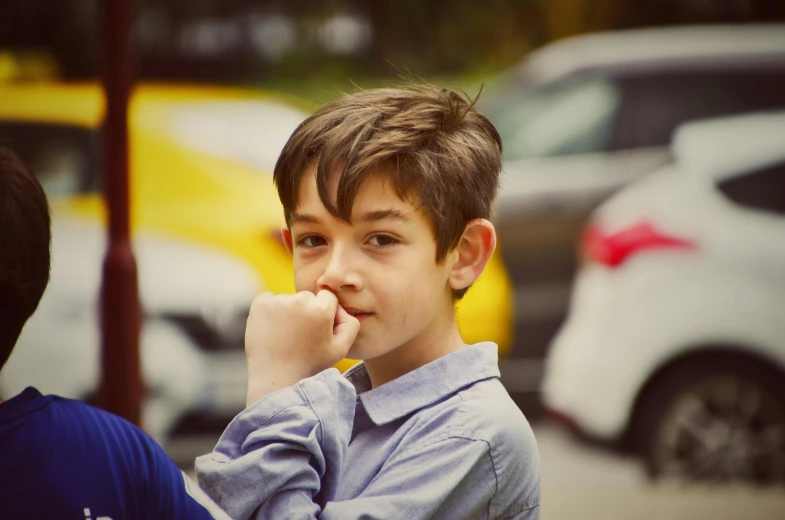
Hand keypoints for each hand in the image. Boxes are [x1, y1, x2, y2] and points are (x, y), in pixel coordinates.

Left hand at [244, 290, 359, 405]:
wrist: (275, 376)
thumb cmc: (310, 364)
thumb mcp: (340, 349)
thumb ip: (351, 324)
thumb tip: (342, 306)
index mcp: (321, 309)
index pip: (328, 297)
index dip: (324, 314)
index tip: (317, 329)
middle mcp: (300, 300)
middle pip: (308, 297)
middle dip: (307, 311)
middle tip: (301, 335)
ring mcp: (278, 301)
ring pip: (288, 299)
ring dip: (288, 311)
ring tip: (286, 335)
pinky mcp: (260, 304)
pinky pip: (268, 298)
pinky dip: (270, 310)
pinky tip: (273, 328)